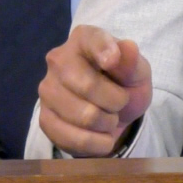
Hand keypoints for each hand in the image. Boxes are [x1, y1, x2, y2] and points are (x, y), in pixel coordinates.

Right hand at [36, 25, 151, 155]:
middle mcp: (58, 60)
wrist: (115, 114)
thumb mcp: (138, 73)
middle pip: (88, 86)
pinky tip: (100, 136)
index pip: (91, 40)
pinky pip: (73, 138)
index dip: (103, 50)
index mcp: (83, 39)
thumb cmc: (125, 84)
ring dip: (107, 123)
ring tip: (109, 118)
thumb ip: (132, 63)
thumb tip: (128, 48)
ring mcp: (47, 90)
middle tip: (120, 103)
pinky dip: (96, 143)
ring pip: (83, 116)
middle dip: (115, 102)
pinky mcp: (44, 119)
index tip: (112, 61)